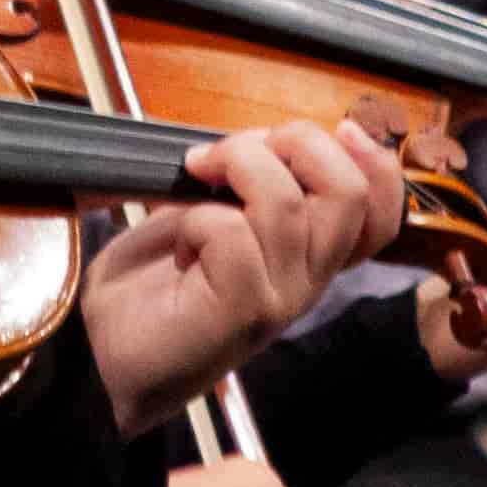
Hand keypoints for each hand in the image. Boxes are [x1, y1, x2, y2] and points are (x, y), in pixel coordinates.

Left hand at [84, 121, 402, 435]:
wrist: (105, 356)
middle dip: (297, 142)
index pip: (381, 213)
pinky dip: (197, 217)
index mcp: (310, 255)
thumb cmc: (155, 283)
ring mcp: (279, 298)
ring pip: (285, 202)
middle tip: (237, 152)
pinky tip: (182, 242)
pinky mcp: (241, 310)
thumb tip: (264, 140)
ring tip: (196, 176)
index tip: (343, 129)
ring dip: (234, 165)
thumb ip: (252, 186)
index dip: (376, 164)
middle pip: (348, 192)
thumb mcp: (211, 215)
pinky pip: (231, 233)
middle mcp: (308, 279)